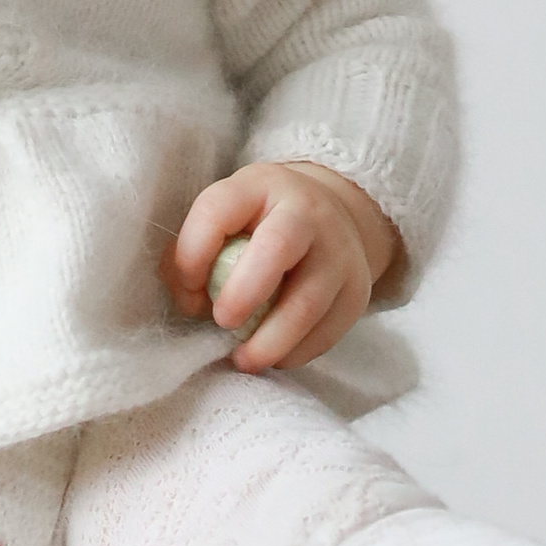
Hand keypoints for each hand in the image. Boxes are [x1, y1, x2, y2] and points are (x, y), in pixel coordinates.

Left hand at [166, 159, 401, 373]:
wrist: (334, 219)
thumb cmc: (261, 224)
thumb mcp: (226, 218)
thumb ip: (194, 251)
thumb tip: (191, 302)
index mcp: (260, 186)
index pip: (217, 210)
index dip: (192, 253)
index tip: (188, 288)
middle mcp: (306, 212)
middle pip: (277, 247)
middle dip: (243, 292)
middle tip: (222, 321)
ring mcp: (339, 252)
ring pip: (308, 303)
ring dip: (269, 341)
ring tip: (242, 359)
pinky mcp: (356, 291)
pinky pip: (326, 332)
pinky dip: (294, 353)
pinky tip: (272, 357)